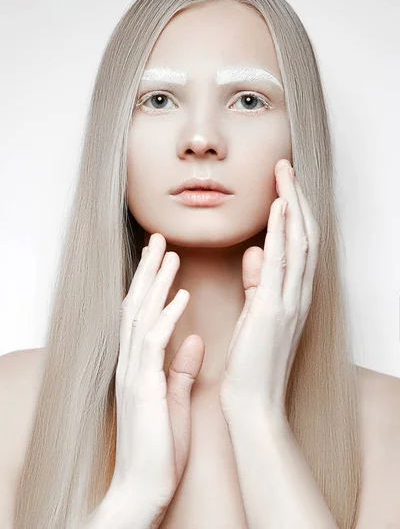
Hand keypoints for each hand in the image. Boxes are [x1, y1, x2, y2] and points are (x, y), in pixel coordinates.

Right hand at [109, 233, 204, 525]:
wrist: (144, 487)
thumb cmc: (159, 447)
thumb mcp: (172, 400)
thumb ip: (180, 368)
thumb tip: (193, 340)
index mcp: (139, 365)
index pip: (143, 314)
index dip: (152, 284)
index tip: (165, 258)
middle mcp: (132, 362)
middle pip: (136, 305)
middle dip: (149, 271)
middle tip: (160, 239)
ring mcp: (134, 372)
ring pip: (140, 315)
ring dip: (156, 283)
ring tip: (169, 253)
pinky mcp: (144, 387)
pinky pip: (154, 344)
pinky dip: (167, 317)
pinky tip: (181, 296)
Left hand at [219, 159, 320, 420]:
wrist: (253, 403)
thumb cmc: (252, 362)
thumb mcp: (256, 315)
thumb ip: (258, 283)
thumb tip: (256, 252)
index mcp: (292, 295)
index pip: (298, 244)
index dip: (293, 211)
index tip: (283, 183)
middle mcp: (297, 294)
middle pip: (303, 235)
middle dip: (295, 197)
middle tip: (285, 167)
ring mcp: (289, 302)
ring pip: (298, 242)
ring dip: (291, 204)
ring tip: (284, 174)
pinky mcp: (273, 311)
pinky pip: (281, 263)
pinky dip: (282, 232)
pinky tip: (279, 207)